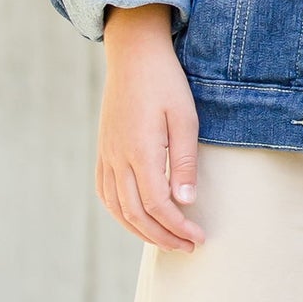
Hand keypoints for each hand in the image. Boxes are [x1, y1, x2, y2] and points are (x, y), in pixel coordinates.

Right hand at [98, 3, 204, 248]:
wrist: (133, 55)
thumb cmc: (165, 83)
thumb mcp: (185, 118)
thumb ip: (184, 162)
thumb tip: (186, 203)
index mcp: (140, 151)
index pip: (158, 205)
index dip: (178, 227)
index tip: (199, 237)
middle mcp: (117, 158)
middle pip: (136, 214)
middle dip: (163, 237)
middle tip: (188, 246)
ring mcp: (106, 155)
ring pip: (117, 208)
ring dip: (141, 231)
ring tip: (166, 241)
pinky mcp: (103, 150)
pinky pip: (105, 193)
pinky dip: (120, 214)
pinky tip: (136, 220)